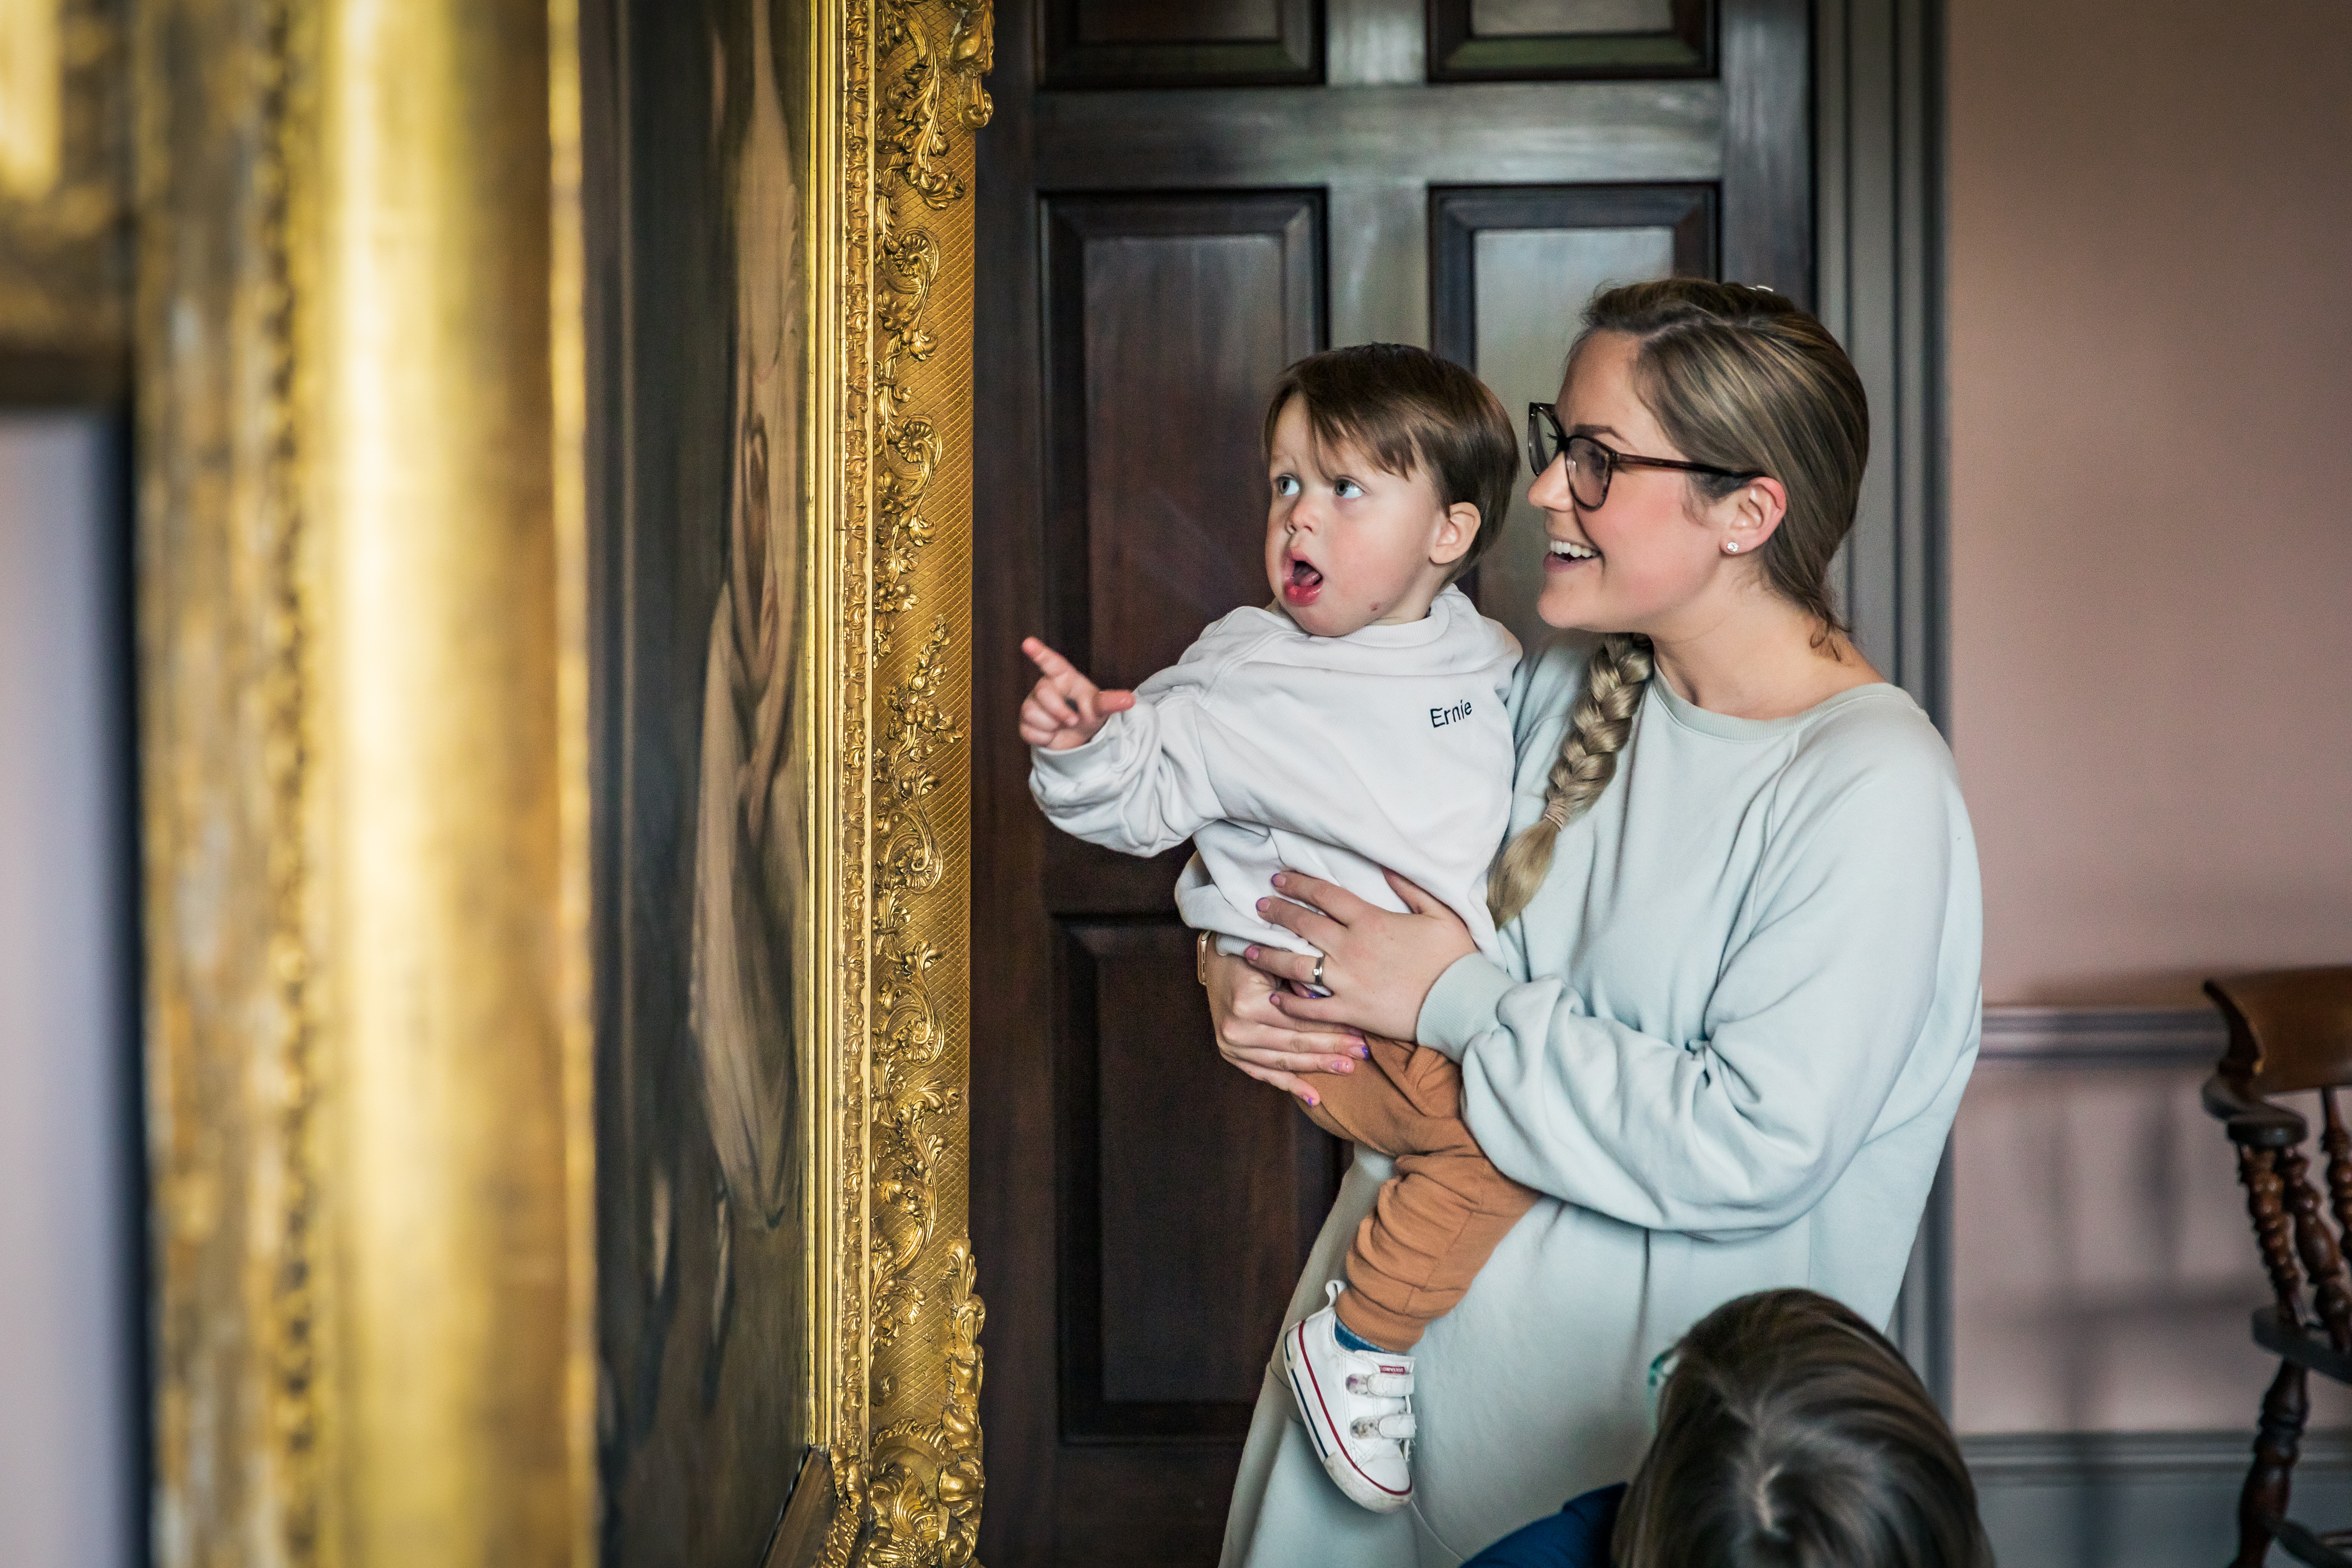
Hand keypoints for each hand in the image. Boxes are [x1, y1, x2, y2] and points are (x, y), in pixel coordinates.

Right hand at [1019, 637, 1136, 750]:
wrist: (1078, 739)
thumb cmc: (1088, 713)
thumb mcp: (1100, 707)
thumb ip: (1111, 702)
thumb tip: (1129, 699)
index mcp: (1063, 678)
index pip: (1051, 663)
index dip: (1040, 652)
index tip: (1028, 642)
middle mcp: (1045, 687)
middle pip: (1043, 693)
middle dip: (1060, 711)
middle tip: (1073, 721)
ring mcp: (1033, 704)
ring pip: (1033, 713)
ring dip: (1052, 726)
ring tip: (1061, 725)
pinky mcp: (1025, 722)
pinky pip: (1029, 730)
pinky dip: (1044, 737)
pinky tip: (1051, 733)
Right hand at [1202, 943, 1367, 1107]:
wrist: (1216, 957)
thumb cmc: (1252, 953)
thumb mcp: (1277, 959)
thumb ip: (1301, 982)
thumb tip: (1333, 1006)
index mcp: (1247, 1003)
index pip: (1300, 1022)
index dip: (1332, 1027)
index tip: (1360, 1030)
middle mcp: (1237, 1029)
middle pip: (1294, 1044)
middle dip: (1331, 1049)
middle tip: (1362, 1052)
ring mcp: (1231, 1045)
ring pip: (1284, 1062)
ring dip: (1317, 1066)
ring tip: (1347, 1068)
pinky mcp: (1231, 1054)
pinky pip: (1264, 1074)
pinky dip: (1290, 1085)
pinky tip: (1314, 1097)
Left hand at [1248, 870, 1477, 1042]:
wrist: (1461, 1002)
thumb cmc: (1454, 957)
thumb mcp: (1439, 912)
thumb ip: (1410, 888)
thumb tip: (1385, 866)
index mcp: (1369, 920)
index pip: (1324, 895)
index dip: (1299, 884)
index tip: (1279, 879)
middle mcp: (1350, 948)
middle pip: (1302, 925)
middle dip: (1276, 913)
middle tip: (1258, 907)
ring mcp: (1347, 981)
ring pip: (1296, 965)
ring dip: (1268, 957)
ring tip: (1248, 951)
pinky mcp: (1350, 1011)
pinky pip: (1311, 1008)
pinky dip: (1291, 1004)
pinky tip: (1275, 998)